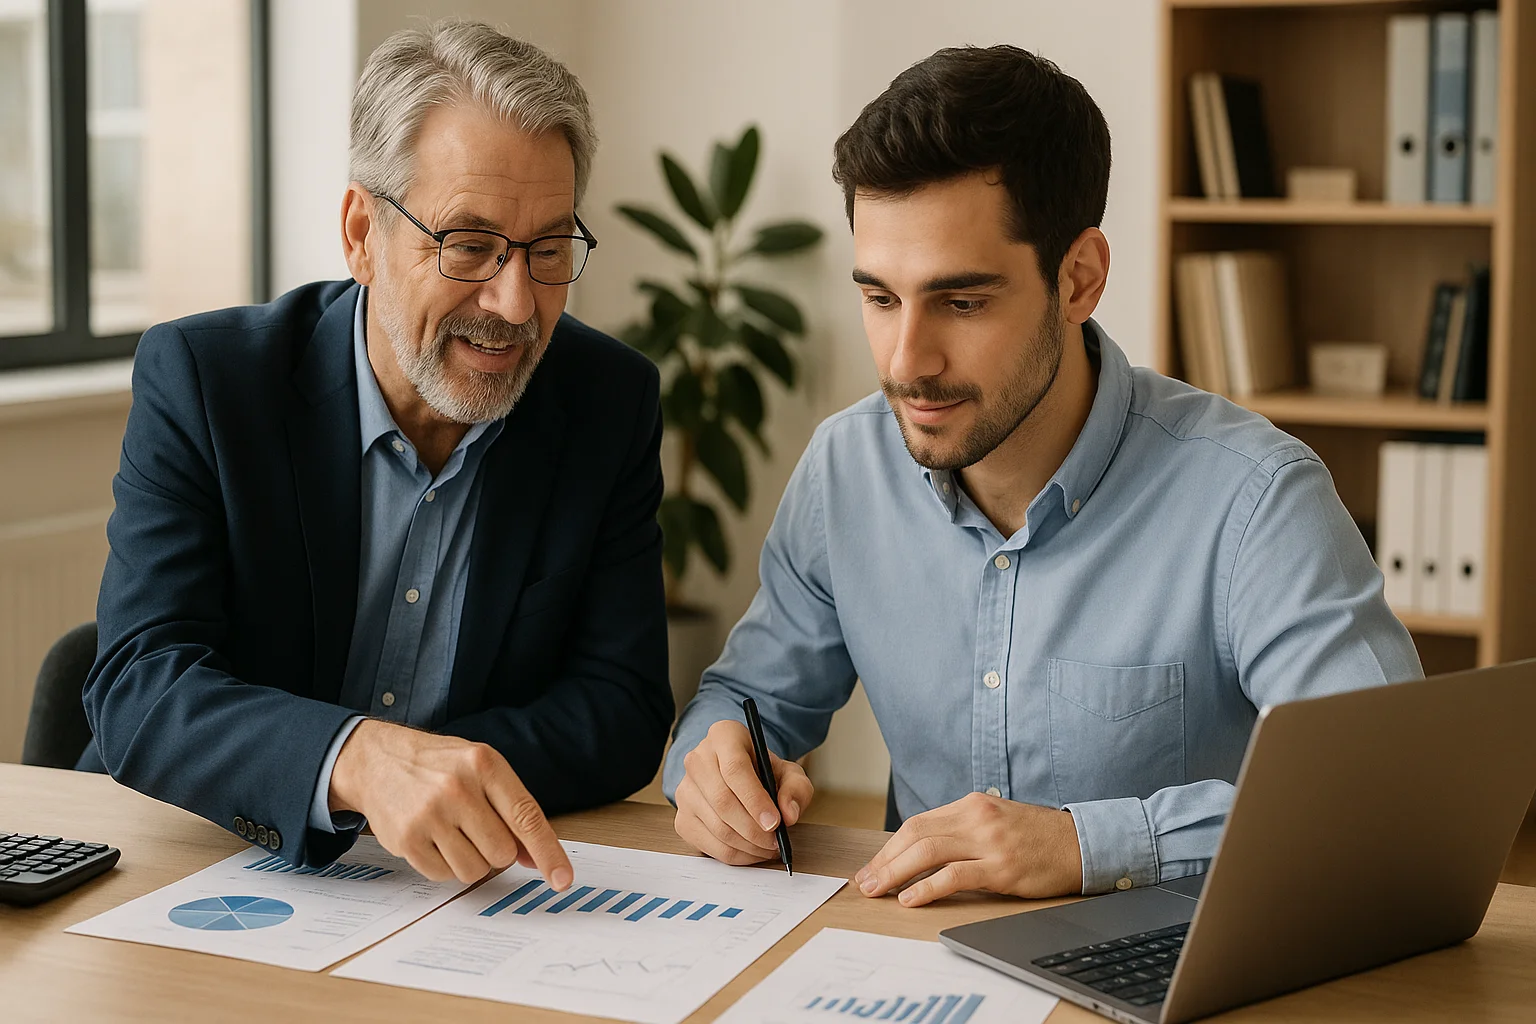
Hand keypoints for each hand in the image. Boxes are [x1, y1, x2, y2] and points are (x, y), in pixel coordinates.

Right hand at [329, 719, 573, 888]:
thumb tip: (536, 858)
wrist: (377, 760)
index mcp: (484, 765)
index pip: (525, 817)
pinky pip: (443, 876)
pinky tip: (433, 838)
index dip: (548, 852)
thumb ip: (511, 809)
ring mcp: (429, 815)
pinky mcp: (406, 839)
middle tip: (476, 828)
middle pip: (502, 852)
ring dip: (470, 860)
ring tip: (453, 832)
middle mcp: (457, 788)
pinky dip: (444, 865)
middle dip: (496, 850)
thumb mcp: (480, 769)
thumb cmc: (438, 766)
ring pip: (475, 870)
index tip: (562, 880)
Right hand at [674, 719, 813, 864]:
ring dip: (748, 845)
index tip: (775, 823)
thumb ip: (796, 788)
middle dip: (754, 829)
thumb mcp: (789, 772)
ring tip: (769, 847)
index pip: (735, 770)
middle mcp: (697, 759)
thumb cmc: (763, 772)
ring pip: (716, 826)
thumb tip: (788, 814)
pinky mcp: (682, 818)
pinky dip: (735, 855)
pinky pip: (708, 845)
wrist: (740, 778)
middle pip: (723, 801)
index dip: (755, 800)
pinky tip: (752, 851)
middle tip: (776, 842)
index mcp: (723, 736)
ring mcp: (685, 790)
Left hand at [853, 792, 1081, 905]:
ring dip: (895, 873)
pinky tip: (911, 898)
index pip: (917, 824)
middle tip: (864, 883)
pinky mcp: (1002, 867)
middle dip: (884, 861)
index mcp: (970, 805)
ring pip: (928, 852)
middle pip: (915, 835)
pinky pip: (955, 875)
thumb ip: (960, 830)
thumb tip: (919, 851)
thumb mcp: (993, 821)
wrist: (1080, 843)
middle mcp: (975, 818)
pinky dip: (927, 887)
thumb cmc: (1035, 837)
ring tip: (877, 891)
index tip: (871, 867)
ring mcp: (989, 842)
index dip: (889, 848)